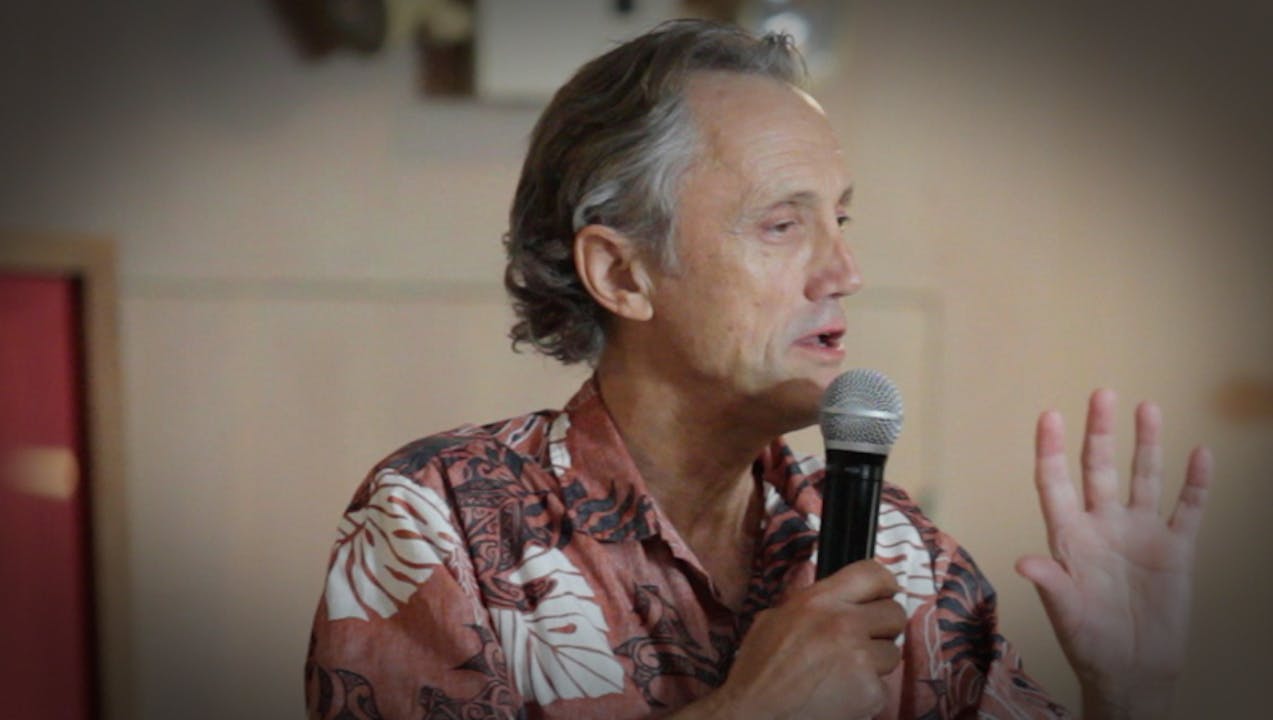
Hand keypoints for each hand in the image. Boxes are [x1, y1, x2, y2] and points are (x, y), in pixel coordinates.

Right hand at [676, 559, 905, 719]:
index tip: (884, 594)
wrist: (756, 712)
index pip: (873, 574)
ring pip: (892, 653)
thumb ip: (806, 600)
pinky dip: (867, 693)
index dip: (884, 584)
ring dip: (875, 663)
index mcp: (819, 600)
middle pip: (894, 613)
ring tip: (845, 673)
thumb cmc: (760, 668)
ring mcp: (860, 658)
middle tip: (864, 639)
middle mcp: (844, 623)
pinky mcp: (869, 690)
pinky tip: (842, 695)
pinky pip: (883, 686)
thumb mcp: (774, 618)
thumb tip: (823, 585)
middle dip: (883, 627)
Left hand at [1015, 389, 1212, 718]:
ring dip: (1146, 445)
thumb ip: (1050, 584)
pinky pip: (1188, 509)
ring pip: (1143, 478)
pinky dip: (1195, 483)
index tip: (1048, 415)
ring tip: (1147, 408)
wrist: (1131, 669)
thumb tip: (1024, 562)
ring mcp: (1139, 534)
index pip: (1055, 483)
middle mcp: (1102, 526)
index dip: (1050, 450)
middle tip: (1102, 393)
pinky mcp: (1175, 550)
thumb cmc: (1088, 641)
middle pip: (1098, 469)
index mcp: (1068, 537)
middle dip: (1099, 432)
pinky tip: (1200, 455)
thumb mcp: (1065, 613)